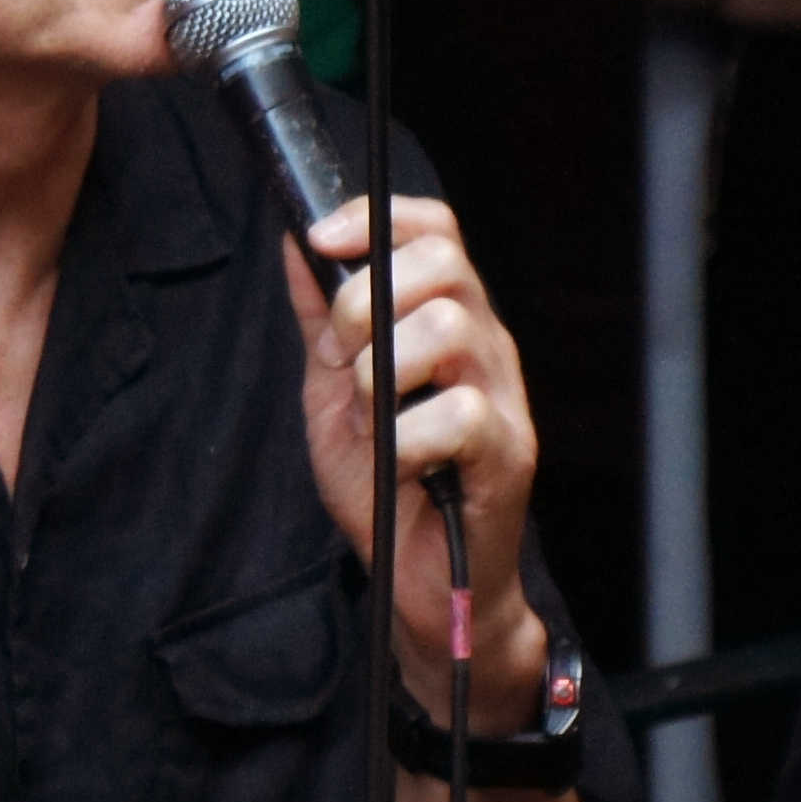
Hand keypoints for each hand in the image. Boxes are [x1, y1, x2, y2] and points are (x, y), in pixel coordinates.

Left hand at [279, 194, 542, 703]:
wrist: (419, 582)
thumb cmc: (388, 487)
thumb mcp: (334, 392)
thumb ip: (321, 320)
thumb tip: (292, 246)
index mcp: (447, 321)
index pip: (436, 230)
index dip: (378, 218)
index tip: (320, 238)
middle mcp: (483, 348)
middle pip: (445, 263)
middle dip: (368, 299)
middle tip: (344, 356)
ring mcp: (502, 398)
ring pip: (450, 329)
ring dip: (384, 372)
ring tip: (371, 419)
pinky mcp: (508, 455)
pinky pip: (460, 415)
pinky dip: (409, 437)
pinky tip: (401, 463)